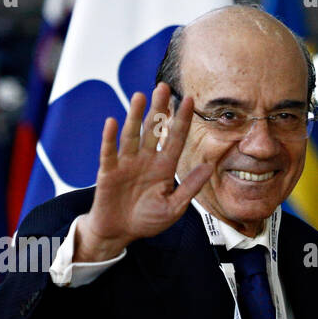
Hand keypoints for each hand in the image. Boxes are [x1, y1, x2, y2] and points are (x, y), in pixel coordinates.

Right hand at [75, 82, 211, 261]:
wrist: (120, 232)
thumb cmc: (147, 219)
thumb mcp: (174, 207)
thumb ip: (190, 187)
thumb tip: (209, 167)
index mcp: (164, 167)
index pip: (176, 139)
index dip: (182, 120)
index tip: (189, 99)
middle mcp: (146, 160)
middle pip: (153, 130)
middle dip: (159, 109)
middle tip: (163, 86)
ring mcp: (126, 163)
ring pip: (132, 135)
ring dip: (135, 116)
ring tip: (140, 96)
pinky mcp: (108, 171)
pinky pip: (109, 152)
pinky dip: (109, 138)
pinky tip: (112, 121)